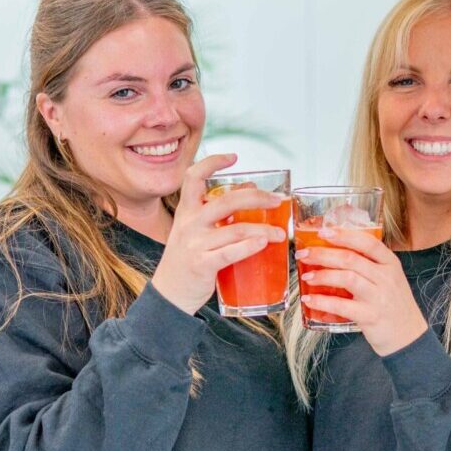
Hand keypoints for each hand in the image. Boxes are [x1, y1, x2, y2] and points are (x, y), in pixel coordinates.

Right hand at [152, 154, 286, 315]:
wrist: (170, 294)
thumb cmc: (189, 259)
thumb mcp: (197, 230)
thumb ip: (220, 211)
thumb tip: (251, 188)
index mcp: (187, 211)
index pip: (194, 176)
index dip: (213, 162)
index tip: (234, 157)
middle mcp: (189, 223)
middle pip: (227, 200)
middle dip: (257, 197)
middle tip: (277, 200)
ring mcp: (195, 244)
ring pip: (236, 229)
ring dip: (263, 229)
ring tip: (280, 234)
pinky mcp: (202, 264)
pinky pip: (231, 252)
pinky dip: (250, 246)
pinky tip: (264, 243)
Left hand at [295, 227, 427, 356]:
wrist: (409, 337)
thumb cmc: (393, 305)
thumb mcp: (388, 279)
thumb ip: (368, 265)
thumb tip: (333, 252)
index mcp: (390, 264)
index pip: (367, 242)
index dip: (344, 235)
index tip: (323, 232)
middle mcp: (386, 277)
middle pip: (351, 259)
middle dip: (323, 254)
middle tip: (304, 254)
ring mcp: (379, 297)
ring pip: (347, 278)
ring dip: (322, 275)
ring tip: (306, 276)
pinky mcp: (370, 316)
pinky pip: (342, 305)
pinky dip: (323, 301)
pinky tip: (310, 299)